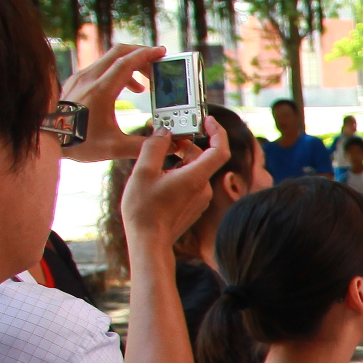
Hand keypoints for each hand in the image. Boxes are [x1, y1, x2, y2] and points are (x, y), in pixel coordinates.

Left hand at [58, 44, 164, 166]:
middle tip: (156, 65)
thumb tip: (168, 145)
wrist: (45, 139)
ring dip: (129, 65)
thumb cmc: (76, 142)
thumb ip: (143, 145)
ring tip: (143, 86)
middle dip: (140, 55)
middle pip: (118, 53)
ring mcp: (80, 78)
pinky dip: (115, 72)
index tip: (162, 52)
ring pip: (109, 60)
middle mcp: (89, 79)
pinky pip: (99, 68)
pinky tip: (122, 89)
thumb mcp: (113, 148)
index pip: (127, 62)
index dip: (147, 55)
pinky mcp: (74, 82)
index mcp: (100, 90)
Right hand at [119, 114, 234, 253]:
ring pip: (192, 169)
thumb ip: (154, 147)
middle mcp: (203, 188)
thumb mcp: (143, 172)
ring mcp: (200, 198)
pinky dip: (177, 174)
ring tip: (153, 166)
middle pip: (199, 156)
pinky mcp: (194, 206)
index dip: (217, 131)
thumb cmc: (144, 210)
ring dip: (176, 161)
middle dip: (182, 145)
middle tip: (161, 140)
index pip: (219, 149)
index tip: (208, 120)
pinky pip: (189, 182)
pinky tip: (157, 180)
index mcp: (196, 177)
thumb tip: (163, 133)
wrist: (148, 242)